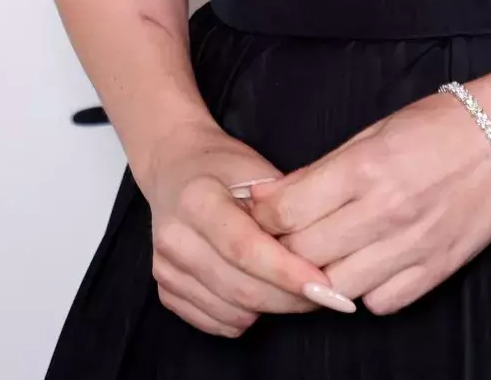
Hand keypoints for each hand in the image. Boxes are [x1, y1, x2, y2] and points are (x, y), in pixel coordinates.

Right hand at [138, 120, 356, 337]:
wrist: (173, 168)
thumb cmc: (222, 166)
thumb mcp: (255, 168)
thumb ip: (282, 205)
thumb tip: (320, 247)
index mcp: (197, 199)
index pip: (245, 248)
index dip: (287, 271)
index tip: (323, 283)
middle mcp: (175, 237)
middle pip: (240, 288)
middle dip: (289, 298)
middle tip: (325, 294)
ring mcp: (166, 268)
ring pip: (232, 312)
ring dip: (271, 308)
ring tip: (292, 286)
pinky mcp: (165, 290)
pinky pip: (217, 323)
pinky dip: (246, 316)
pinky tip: (259, 289)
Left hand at [239, 83, 490, 315]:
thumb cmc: (436, 126)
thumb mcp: (371, 132)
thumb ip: (320, 171)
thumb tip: (267, 197)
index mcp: (364, 169)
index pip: (287, 211)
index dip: (265, 215)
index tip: (263, 211)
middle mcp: (385, 212)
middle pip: (305, 253)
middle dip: (285, 246)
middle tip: (284, 236)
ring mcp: (412, 247)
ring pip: (337, 286)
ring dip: (322, 273)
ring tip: (325, 252)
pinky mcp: (435, 271)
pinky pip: (380, 303)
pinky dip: (365, 290)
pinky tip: (366, 265)